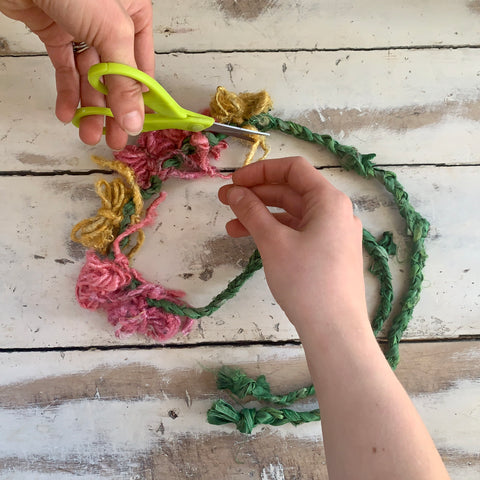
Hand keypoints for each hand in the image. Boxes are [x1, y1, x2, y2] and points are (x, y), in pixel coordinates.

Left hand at [0, 0, 153, 149]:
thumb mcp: (112, 32)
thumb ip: (124, 80)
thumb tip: (134, 120)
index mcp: (135, 16)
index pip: (142, 66)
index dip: (140, 98)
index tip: (137, 125)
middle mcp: (111, 24)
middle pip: (115, 76)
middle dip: (112, 109)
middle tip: (114, 139)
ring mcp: (82, 28)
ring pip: (90, 76)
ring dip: (89, 106)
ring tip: (88, 133)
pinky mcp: (55, 32)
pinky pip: (65, 68)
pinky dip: (67, 92)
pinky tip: (68, 113)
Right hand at [218, 156, 367, 331]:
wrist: (335, 330)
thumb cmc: (306, 281)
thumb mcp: (273, 242)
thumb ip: (252, 211)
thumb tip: (233, 191)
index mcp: (329, 200)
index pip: (293, 169)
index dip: (260, 171)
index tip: (234, 182)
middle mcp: (335, 212)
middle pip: (292, 192)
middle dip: (257, 195)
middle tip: (225, 202)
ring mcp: (334, 234)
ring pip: (292, 215)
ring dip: (262, 217)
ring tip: (231, 227)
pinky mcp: (329, 254)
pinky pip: (299, 234)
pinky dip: (276, 234)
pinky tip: (253, 242)